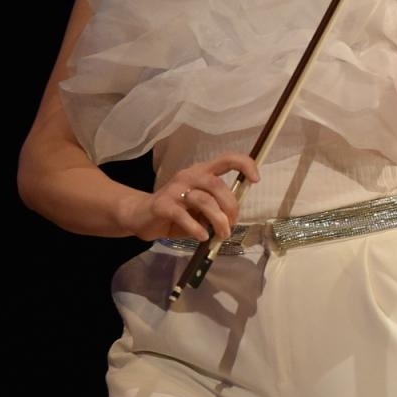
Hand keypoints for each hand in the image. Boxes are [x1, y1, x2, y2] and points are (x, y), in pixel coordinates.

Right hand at [121, 153, 256, 241]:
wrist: (140, 215)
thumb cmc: (177, 211)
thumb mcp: (200, 208)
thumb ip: (216, 207)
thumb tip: (233, 218)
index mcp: (202, 172)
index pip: (226, 159)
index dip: (244, 165)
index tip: (256, 179)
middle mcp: (189, 176)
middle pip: (217, 185)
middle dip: (231, 207)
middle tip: (232, 224)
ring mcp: (175, 189)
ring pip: (204, 200)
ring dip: (218, 220)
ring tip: (222, 234)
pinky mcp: (162, 205)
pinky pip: (184, 216)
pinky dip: (196, 228)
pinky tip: (202, 236)